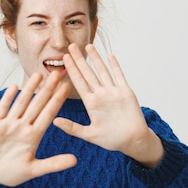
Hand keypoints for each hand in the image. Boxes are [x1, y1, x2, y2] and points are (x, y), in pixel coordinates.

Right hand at [0, 71, 76, 186]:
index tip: (67, 87)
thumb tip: (75, 160)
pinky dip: (8, 98)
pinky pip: (2, 109)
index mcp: (34, 136)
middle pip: (37, 104)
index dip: (57, 100)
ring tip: (38, 74)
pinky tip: (14, 86)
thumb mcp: (33, 170)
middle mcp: (23, 127)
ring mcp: (8, 124)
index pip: (48, 114)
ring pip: (21, 103)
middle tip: (58, 73)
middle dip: (47, 89)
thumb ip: (54, 164)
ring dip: (29, 89)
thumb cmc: (10, 173)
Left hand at [53, 44, 163, 167]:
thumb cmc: (112, 140)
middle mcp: (101, 95)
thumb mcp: (89, 135)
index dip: (72, 70)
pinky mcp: (126, 92)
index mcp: (91, 103)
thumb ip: (72, 128)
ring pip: (102, 71)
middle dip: (79, 60)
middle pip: (88, 73)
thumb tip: (55, 122)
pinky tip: (109, 55)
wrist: (132, 141)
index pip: (79, 82)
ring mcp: (113, 92)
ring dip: (96, 59)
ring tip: (88, 45)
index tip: (64, 59)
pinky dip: (115, 66)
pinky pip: (119, 76)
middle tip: (70, 46)